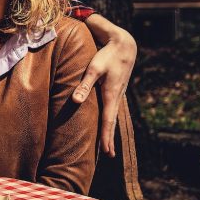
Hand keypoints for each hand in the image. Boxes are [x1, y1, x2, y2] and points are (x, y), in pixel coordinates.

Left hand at [73, 30, 136, 157]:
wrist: (124, 44)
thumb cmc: (107, 56)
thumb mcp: (94, 69)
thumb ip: (84, 85)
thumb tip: (75, 101)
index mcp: (111, 95)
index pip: (108, 121)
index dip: (106, 137)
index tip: (106, 152)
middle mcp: (116, 97)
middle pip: (111, 122)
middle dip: (109, 138)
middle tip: (109, 155)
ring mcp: (117, 93)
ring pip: (112, 115)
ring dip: (109, 130)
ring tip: (107, 143)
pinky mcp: (115, 89)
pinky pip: (111, 108)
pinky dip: (109, 119)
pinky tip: (106, 122)